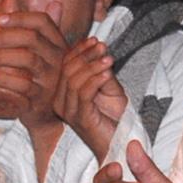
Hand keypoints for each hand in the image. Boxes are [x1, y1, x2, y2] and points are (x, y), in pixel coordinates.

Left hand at [0, 6, 68, 126]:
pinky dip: (5, 79)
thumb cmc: (39, 76)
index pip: (42, 21)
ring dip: (1, 56)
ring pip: (28, 59)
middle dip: (4, 36)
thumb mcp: (45, 52)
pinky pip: (24, 86)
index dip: (19, 17)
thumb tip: (54, 2)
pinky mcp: (42, 98)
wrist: (45, 112)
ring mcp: (52, 78)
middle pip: (32, 38)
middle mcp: (58, 58)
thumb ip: (44, 29)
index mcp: (57, 42)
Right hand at [52, 37, 127, 159]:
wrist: (121, 142)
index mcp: (63, 93)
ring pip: (74, 80)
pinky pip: (84, 93)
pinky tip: (108, 73)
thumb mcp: (109, 88)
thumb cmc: (114, 118)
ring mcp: (69, 111)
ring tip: (109, 60)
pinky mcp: (80, 119)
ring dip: (93, 66)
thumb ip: (101, 71)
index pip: (65, 65)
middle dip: (86, 55)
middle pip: (67, 70)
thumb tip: (99, 49)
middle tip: (103, 47)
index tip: (95, 40)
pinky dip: (96, 79)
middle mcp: (61, 102)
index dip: (79, 50)